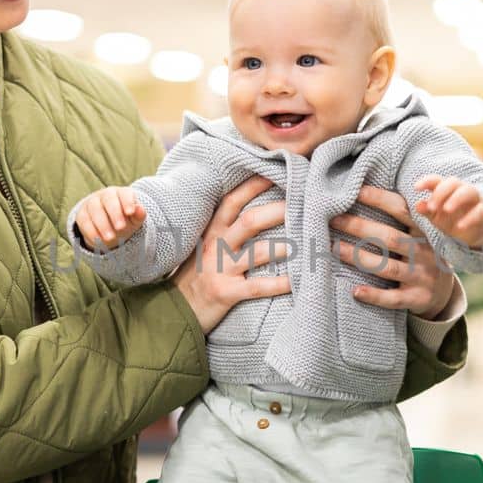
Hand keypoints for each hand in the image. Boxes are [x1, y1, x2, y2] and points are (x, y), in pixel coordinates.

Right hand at [74, 186, 145, 249]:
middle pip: (109, 199)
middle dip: (115, 213)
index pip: (124, 193)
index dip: (127, 201)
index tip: (130, 212)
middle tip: (121, 228)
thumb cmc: (125, 220)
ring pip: (95, 209)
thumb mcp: (135, 220)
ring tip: (110, 238)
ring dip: (102, 224)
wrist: (109, 227)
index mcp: (121, 193)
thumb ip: (139, 215)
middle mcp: (106, 195)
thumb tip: (140, 209)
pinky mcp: (82, 214)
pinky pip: (84, 220)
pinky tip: (98, 240)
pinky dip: (91, 231)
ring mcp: (92, 203)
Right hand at [173, 176, 290, 333]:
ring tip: (308, 242)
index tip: (279, 172)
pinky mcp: (226, 293)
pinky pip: (257, 286)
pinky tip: (297, 280)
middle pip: (249, 220)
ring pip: (257, 252)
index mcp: (212, 231)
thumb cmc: (196, 275)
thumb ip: (225, 229)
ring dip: (285, 246)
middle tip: (305, 204)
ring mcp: (220, 269)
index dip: (255, 185)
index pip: (233, 200)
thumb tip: (256, 211)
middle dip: (278, 210)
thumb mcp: (205, 246)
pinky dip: (279, 283)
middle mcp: (216, 245)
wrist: (173, 309)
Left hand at [330, 186, 456, 317]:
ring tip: (335, 248)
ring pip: (388, 267)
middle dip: (359, 227)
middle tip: (333, 219)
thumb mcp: (422, 233)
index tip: (355, 192)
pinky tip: (355, 290)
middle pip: (390, 237)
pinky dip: (374, 295)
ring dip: (359, 257)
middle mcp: (425, 252)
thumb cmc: (421, 254)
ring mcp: (422, 277)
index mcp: (425, 231)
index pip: (402, 210)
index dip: (380, 199)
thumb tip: (366, 189)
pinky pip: (393, 298)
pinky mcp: (417, 299)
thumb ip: (405, 216)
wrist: (444, 292)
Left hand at [414, 175, 482, 249]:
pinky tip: (459, 226)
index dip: (426, 181)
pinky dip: (469, 218)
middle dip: (441, 192)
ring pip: (469, 191)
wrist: (468, 234)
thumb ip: (427, 210)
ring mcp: (474, 200)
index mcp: (446, 189)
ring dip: (457, 199)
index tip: (416, 188)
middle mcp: (461, 190)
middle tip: (431, 207)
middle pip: (453, 182)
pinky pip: (479, 211)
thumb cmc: (449, 220)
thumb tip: (418, 206)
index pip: (436, 180)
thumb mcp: (435, 216)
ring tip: (446, 210)